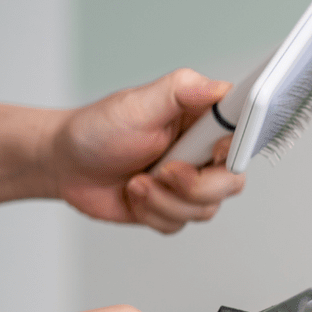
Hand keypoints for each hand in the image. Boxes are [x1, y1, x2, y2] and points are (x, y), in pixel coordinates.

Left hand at [50, 68, 245, 233]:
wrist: (66, 165)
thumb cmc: (99, 129)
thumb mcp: (138, 103)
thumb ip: (182, 90)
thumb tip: (219, 87)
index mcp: (204, 121)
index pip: (245, 136)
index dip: (233, 151)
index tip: (212, 153)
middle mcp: (204, 153)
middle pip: (232, 182)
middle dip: (194, 186)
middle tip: (164, 171)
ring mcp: (191, 183)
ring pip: (205, 209)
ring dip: (163, 200)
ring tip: (137, 181)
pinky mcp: (175, 208)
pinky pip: (180, 224)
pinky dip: (152, 213)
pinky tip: (135, 194)